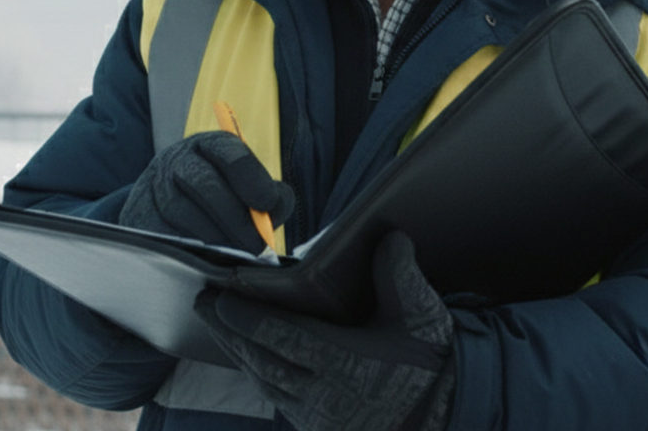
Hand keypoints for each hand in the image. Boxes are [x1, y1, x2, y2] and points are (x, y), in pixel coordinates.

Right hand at [118, 131, 294, 251]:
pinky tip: (208, 259)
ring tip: (235, 255)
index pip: (230, 153)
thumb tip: (271, 213)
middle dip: (235, 218)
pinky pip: (162, 233)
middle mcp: (178, 160)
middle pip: (205, 183)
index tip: (266, 205)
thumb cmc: (223, 203)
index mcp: (210, 147)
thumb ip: (273, 200)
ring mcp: (154, 186)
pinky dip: (188, 248)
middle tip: (257, 247)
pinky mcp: (138, 216)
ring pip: (182, 211)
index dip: (251, 179)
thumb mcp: (250, 192)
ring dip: (214, 238)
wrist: (167, 213)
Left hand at [195, 231, 455, 430]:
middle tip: (203, 303)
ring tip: (218, 325)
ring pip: (264, 382)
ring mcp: (317, 418)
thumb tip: (390, 235)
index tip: (221, 298)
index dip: (248, 318)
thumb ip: (401, 276)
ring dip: (238, 352)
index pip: (282, 337)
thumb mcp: (422, 317)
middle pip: (261, 359)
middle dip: (229, 331)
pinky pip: (277, 399)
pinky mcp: (317, 429)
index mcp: (344, 364)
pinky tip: (249, 357)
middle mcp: (322, 395)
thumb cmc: (431, 364)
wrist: (444, 421)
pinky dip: (258, 375)